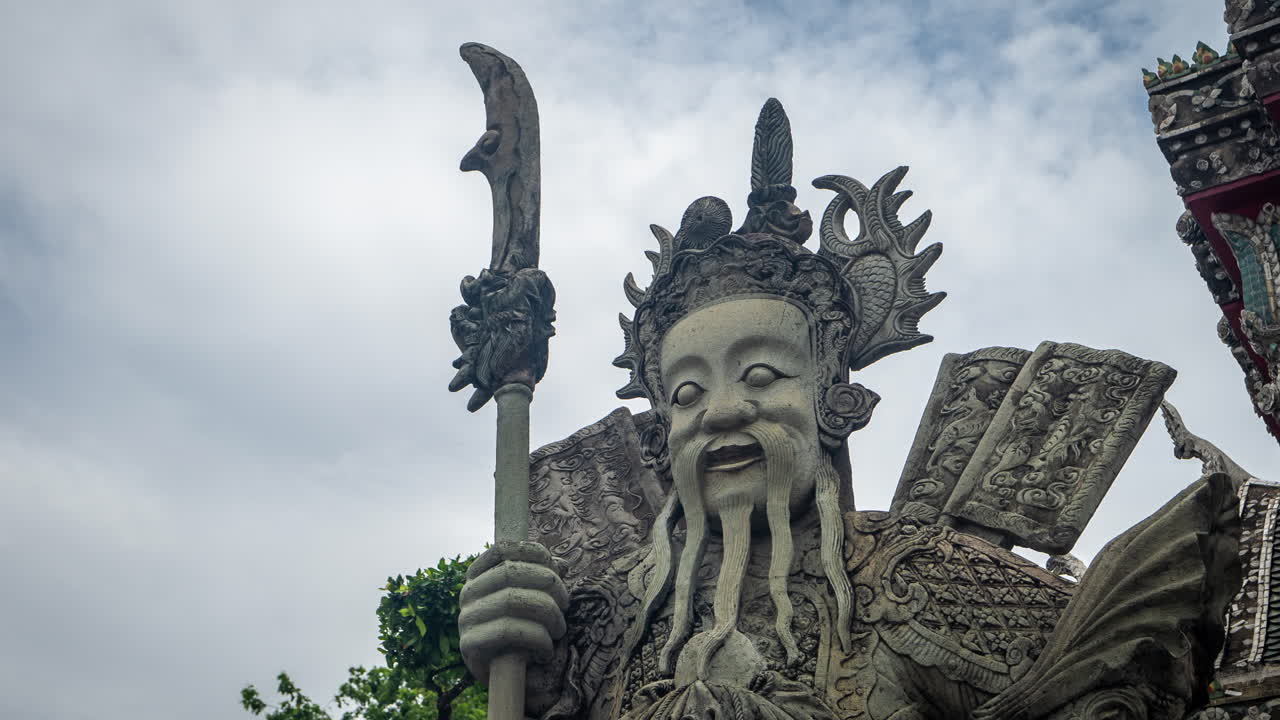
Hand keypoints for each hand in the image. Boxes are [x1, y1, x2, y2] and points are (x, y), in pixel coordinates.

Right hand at [459, 540, 568, 684]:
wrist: (504, 679)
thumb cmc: (521, 632)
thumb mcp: (531, 601)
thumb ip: (542, 580)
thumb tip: (561, 563)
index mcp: (479, 575)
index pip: (503, 549)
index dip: (533, 553)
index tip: (556, 569)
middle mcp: (468, 592)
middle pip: (512, 572)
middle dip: (549, 585)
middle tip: (565, 605)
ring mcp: (466, 617)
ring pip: (512, 599)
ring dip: (547, 613)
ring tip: (559, 629)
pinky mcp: (470, 643)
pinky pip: (508, 630)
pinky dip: (536, 637)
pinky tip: (547, 648)